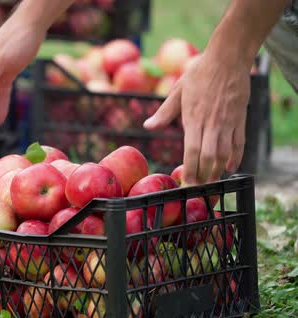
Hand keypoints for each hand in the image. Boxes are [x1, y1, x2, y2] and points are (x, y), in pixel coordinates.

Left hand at [143, 53, 251, 184]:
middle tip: (198, 189)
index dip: (190, 170)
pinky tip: (229, 167)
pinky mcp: (240, 119)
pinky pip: (239, 143)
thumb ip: (164, 112)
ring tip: (211, 181)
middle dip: (204, 176)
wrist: (228, 58)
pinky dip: (235, 158)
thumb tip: (148, 126)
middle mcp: (212, 123)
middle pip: (209, 157)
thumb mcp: (177, 91)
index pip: (192, 151)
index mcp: (193, 118)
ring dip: (218, 170)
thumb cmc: (199, 73)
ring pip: (225, 153)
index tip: (187, 183)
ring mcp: (228, 122)